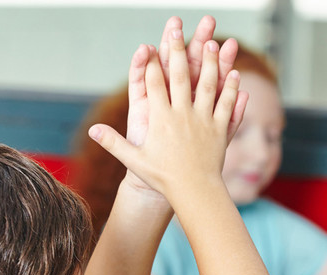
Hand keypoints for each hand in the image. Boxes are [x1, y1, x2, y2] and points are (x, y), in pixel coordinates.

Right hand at [90, 30, 244, 197]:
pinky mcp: (219, 129)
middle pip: (181, 76)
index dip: (152, 62)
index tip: (151, 44)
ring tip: (212, 42)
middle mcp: (183, 115)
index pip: (155, 83)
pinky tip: (235, 73)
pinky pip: (226, 104)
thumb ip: (113, 143)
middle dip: (179, 50)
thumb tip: (92, 131)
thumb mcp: (134, 160)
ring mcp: (203, 120)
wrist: (193, 192)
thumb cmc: (163, 178)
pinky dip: (230, 88)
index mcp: (161, 119)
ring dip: (211, 62)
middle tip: (178, 29)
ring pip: (207, 84)